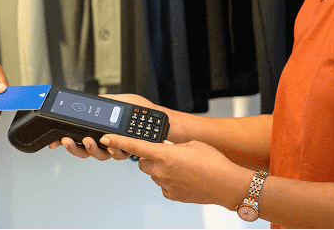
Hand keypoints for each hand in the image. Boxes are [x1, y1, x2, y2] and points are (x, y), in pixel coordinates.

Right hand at [48, 93, 157, 159]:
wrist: (160, 120)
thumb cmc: (142, 110)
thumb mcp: (121, 100)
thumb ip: (106, 100)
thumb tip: (93, 98)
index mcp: (101, 131)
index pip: (80, 138)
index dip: (67, 142)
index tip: (54, 143)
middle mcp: (107, 142)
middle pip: (86, 151)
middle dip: (75, 148)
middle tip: (68, 141)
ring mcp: (118, 148)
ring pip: (100, 155)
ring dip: (92, 149)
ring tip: (90, 141)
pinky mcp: (129, 150)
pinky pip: (119, 154)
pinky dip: (114, 151)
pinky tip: (112, 147)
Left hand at [98, 134, 252, 207]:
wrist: (228, 185)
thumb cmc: (214, 162)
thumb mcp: (192, 144)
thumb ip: (173, 146)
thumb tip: (166, 149)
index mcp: (165, 154)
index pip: (134, 146)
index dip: (118, 141)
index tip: (106, 138)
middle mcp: (162, 171)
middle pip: (143, 161)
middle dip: (150, 157)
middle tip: (166, 154)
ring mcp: (166, 185)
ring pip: (153, 174)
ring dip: (161, 169)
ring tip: (181, 167)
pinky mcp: (173, 195)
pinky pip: (163, 186)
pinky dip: (169, 181)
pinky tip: (183, 178)